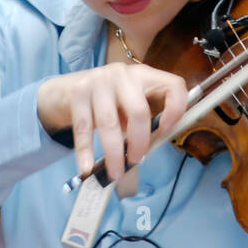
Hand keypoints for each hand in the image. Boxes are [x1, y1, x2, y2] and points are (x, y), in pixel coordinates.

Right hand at [36, 64, 189, 180]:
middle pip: (138, 111)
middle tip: (136, 161)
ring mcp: (98, 81)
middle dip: (139, 142)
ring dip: (114, 153)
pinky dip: (86, 151)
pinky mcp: (77, 92)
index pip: (173, 85)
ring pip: (109, 123)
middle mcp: (123, 74)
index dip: (177, 109)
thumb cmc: (110, 101)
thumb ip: (144, 119)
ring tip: (116, 173)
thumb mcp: (130, 103)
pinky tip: (87, 168)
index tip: (166, 132)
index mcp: (145, 76)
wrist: (70, 88)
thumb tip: (149, 149)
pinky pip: (84, 128)